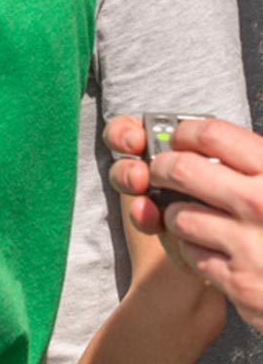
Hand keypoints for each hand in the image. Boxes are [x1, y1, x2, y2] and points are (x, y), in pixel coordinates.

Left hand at [108, 115, 262, 330]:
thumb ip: (256, 165)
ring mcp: (249, 244)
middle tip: (162, 174)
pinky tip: (210, 250)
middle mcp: (261, 203)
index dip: (185, 133)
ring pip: (177, 215)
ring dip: (176, 217)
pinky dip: (192, 251)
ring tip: (192, 218)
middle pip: (179, 169)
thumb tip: (209, 141)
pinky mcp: (239, 281)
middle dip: (161, 170)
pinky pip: (189, 253)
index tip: (179, 140)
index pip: (212, 134)